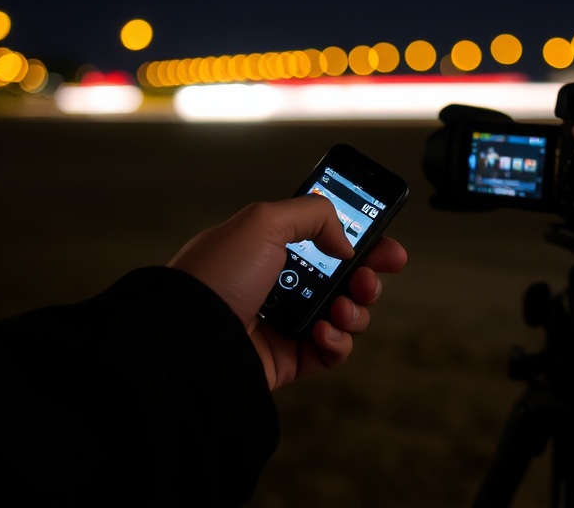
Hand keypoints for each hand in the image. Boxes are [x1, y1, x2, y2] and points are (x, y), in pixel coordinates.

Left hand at [167, 195, 406, 389]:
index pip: (325, 238)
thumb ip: (314, 214)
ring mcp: (284, 323)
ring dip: (356, 309)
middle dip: (369, 274)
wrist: (189, 338)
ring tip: (344, 308)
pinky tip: (324, 333)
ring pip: (344, 315)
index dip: (359, 239)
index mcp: (270, 247)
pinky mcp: (288, 359)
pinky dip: (338, 343)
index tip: (384, 241)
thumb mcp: (263, 221)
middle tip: (377, 273)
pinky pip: (330, 352)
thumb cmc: (216, 275)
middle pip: (343, 277)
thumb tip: (344, 243)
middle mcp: (279, 284)